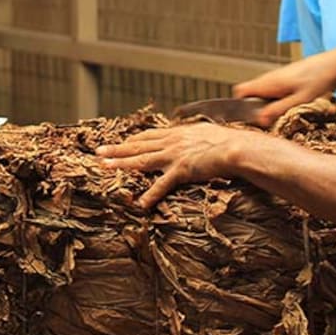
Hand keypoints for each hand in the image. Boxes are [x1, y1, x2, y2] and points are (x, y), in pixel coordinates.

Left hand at [96, 123, 248, 208]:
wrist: (237, 148)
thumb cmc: (229, 141)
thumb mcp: (207, 132)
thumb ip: (195, 134)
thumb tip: (195, 135)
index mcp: (177, 133)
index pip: (149, 136)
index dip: (132, 140)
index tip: (120, 142)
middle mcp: (171, 142)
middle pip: (137, 145)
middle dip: (116, 149)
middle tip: (98, 152)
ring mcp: (174, 156)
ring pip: (141, 159)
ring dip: (121, 163)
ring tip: (104, 166)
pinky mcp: (181, 170)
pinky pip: (161, 184)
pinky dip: (150, 194)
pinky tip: (139, 203)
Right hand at [233, 51, 335, 125]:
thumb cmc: (321, 80)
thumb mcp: (300, 100)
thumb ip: (278, 110)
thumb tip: (259, 121)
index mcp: (267, 82)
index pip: (240, 91)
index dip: (240, 105)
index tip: (249, 119)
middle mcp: (270, 79)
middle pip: (253, 97)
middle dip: (260, 111)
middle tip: (272, 123)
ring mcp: (280, 79)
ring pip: (267, 97)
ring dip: (273, 108)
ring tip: (287, 117)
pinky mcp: (289, 81)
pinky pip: (278, 95)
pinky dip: (284, 103)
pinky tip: (298, 109)